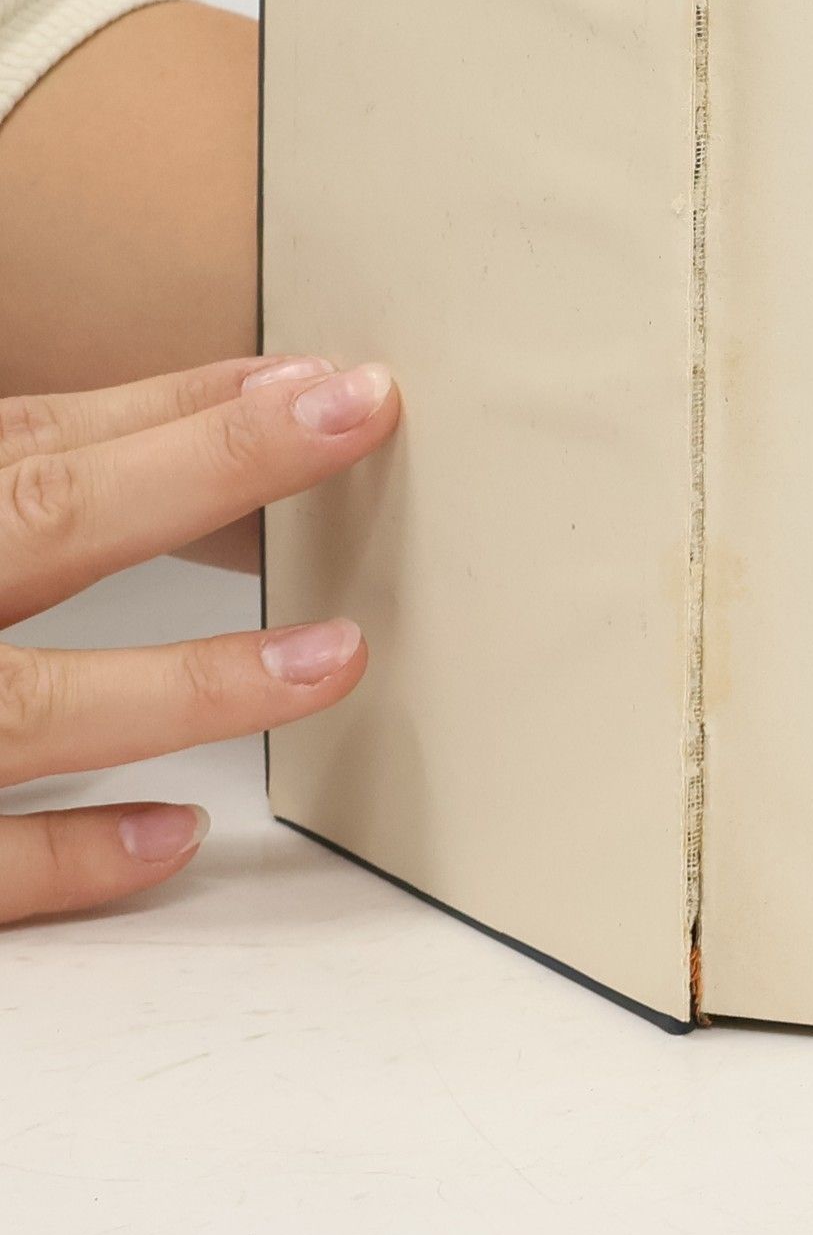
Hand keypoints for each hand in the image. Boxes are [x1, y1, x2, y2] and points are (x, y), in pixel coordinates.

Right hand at [0, 356, 398, 920]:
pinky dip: (73, 853)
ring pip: (31, 707)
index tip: (326, 381)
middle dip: (207, 468)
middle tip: (358, 415)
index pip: (46, 447)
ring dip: (190, 680)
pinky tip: (179, 832)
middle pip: (45, 520)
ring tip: (338, 653)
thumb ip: (39, 480)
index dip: (185, 409)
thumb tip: (210, 418)